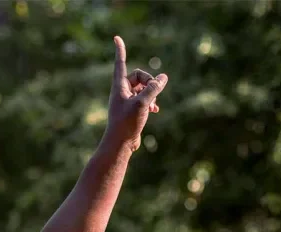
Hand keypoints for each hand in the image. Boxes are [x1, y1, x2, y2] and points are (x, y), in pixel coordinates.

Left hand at [105, 36, 167, 151]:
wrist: (120, 144)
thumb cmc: (127, 123)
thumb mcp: (142, 102)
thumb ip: (154, 88)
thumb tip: (164, 77)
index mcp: (119, 87)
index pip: (120, 64)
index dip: (120, 51)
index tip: (117, 38)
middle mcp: (121, 92)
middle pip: (138, 76)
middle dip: (149, 81)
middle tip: (154, 91)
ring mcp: (127, 101)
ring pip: (143, 88)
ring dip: (152, 92)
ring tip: (154, 104)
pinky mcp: (132, 110)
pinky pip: (144, 98)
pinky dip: (151, 101)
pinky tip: (155, 109)